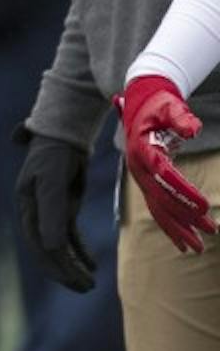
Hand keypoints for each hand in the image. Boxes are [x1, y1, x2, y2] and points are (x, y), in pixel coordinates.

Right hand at [14, 130, 96, 291]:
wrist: (65, 134)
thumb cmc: (56, 156)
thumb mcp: (53, 183)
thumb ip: (52, 215)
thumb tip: (53, 249)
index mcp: (27, 207)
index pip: (39, 243)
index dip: (55, 264)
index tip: (75, 280)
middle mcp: (35, 211)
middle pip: (47, 249)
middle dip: (64, 271)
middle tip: (86, 288)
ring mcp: (49, 209)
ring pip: (59, 245)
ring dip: (73, 264)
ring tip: (90, 283)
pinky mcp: (63, 206)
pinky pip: (69, 235)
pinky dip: (79, 250)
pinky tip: (92, 264)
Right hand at [119, 75, 216, 252]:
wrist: (139, 102)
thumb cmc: (158, 104)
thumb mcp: (170, 106)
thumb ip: (181, 117)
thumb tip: (192, 128)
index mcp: (142, 150)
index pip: (164, 176)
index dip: (184, 192)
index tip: (205, 207)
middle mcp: (137, 167)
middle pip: (161, 198)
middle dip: (186, 218)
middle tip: (212, 230)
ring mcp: (140, 177)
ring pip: (157, 209)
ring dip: (178, 229)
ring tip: (198, 248)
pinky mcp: (145, 182)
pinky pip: (156, 208)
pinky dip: (170, 225)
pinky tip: (183, 240)